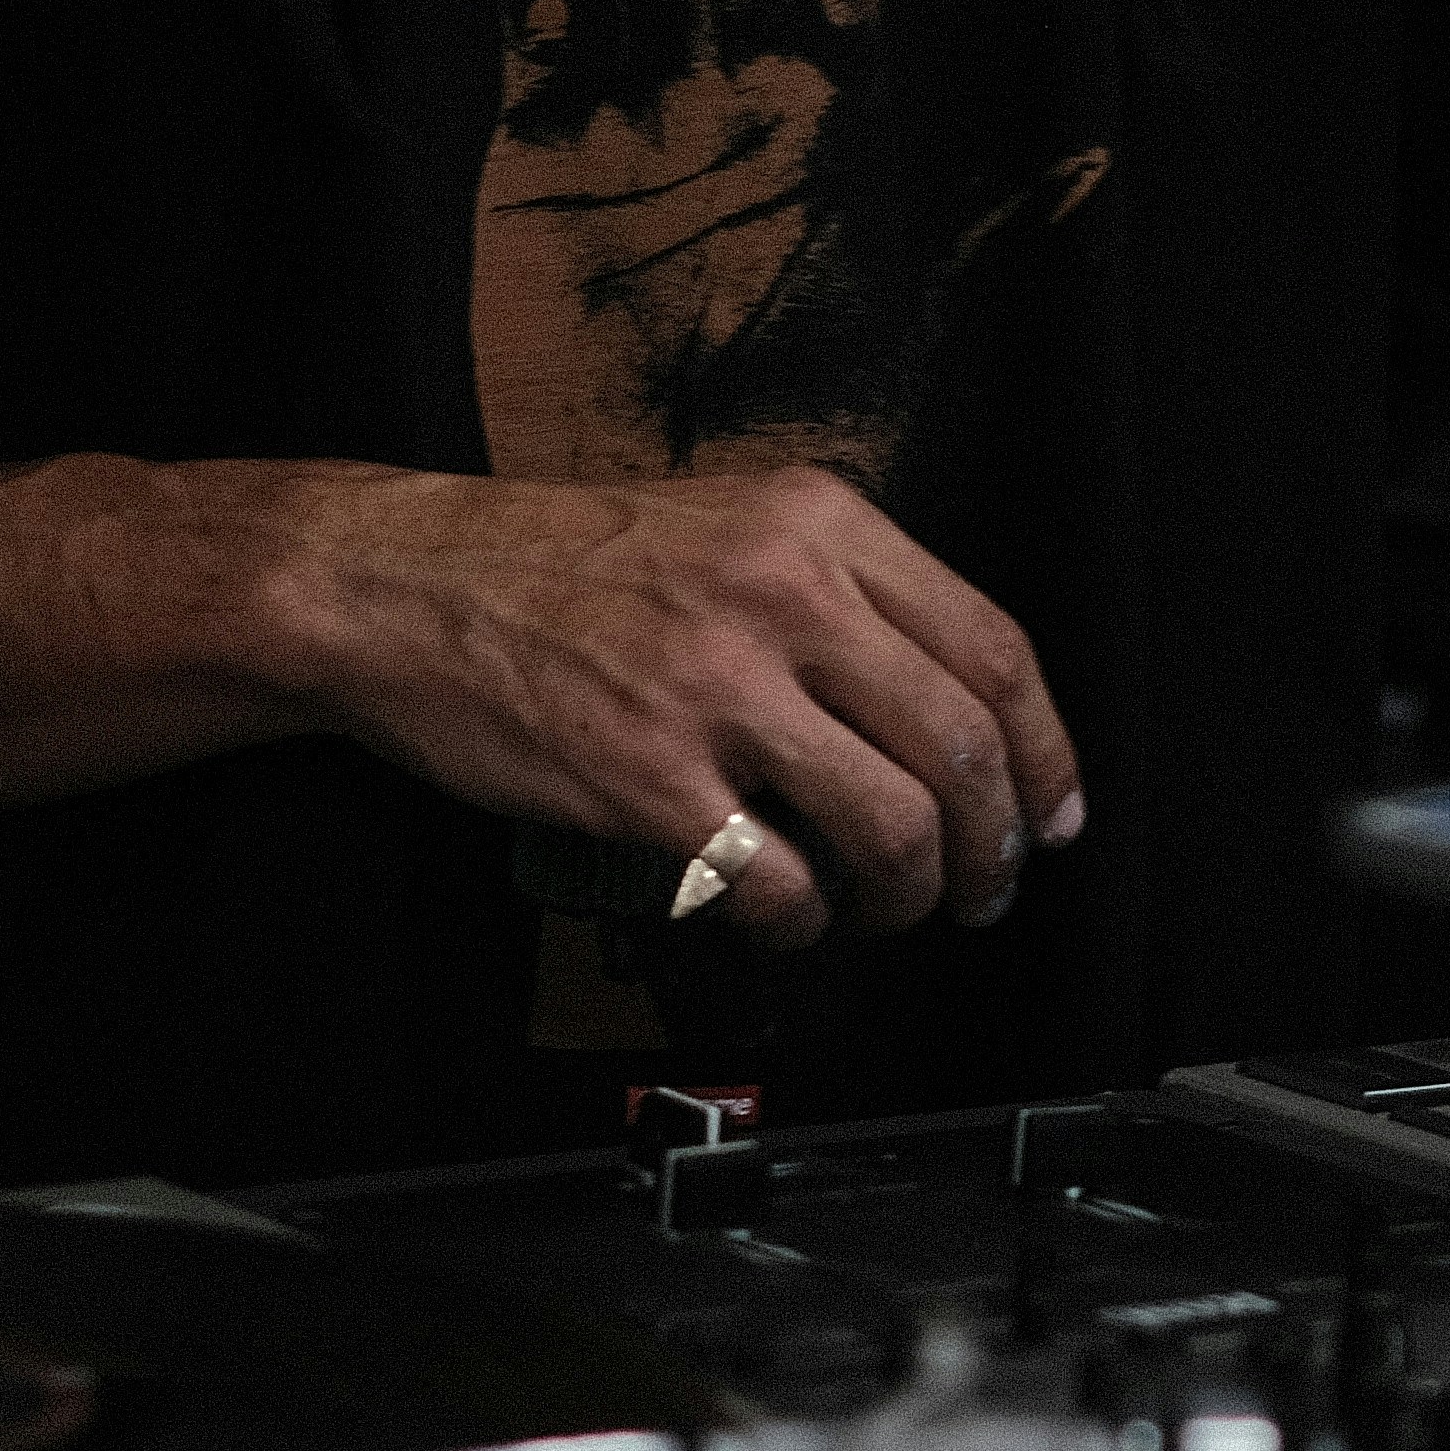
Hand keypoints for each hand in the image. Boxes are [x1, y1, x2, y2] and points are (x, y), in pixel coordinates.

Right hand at [245, 458, 1081, 949]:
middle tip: (980, 892)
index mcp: (816, 525)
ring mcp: (714, 685)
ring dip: (908, 895)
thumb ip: (835, 593)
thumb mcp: (722, 525)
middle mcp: (782, 593)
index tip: (1052, 815)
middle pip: (960, 748)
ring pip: (892, 824)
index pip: (991, 650)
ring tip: (883, 910)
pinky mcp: (647, 774)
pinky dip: (800, 925)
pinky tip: (780, 920)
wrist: (397, 581)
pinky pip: (777, 881)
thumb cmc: (556, 563)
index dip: (1045, 754)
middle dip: (991, 847)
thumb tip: (947, 709)